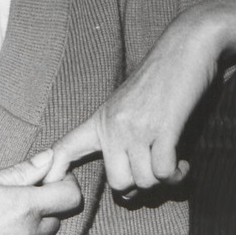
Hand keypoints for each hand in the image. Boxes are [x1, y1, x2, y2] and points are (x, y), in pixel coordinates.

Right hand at [0, 149, 81, 234]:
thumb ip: (22, 171)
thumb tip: (49, 157)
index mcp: (25, 207)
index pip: (71, 196)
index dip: (65, 181)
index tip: (50, 173)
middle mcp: (28, 232)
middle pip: (59, 215)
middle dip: (50, 199)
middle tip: (26, 188)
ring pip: (45, 232)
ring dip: (38, 218)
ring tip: (10, 206)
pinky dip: (23, 230)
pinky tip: (3, 222)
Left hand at [43, 15, 214, 194]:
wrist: (184, 47)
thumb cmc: (159, 76)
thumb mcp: (126, 102)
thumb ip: (118, 130)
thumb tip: (124, 167)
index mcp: (101, 119)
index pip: (66, 147)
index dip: (55, 170)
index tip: (51, 184)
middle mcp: (114, 125)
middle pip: (118, 183)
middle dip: (139, 188)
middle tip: (152, 174)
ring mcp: (138, 126)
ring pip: (145, 180)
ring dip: (163, 180)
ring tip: (172, 166)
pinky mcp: (164, 127)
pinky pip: (164, 171)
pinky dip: (177, 175)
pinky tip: (182, 164)